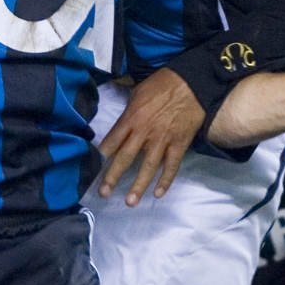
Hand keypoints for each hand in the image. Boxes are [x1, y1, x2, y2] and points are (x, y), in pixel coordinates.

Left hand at [97, 68, 204, 204]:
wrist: (192, 83)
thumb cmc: (163, 84)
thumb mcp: (138, 91)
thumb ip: (128, 109)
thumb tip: (119, 120)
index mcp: (132, 117)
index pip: (112, 140)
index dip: (101, 155)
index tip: (92, 168)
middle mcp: (144, 132)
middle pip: (125, 158)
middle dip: (113, 177)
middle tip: (104, 193)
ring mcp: (163, 140)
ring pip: (148, 167)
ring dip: (139, 185)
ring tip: (130, 202)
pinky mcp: (179, 144)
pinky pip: (171, 166)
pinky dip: (166, 180)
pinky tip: (158, 194)